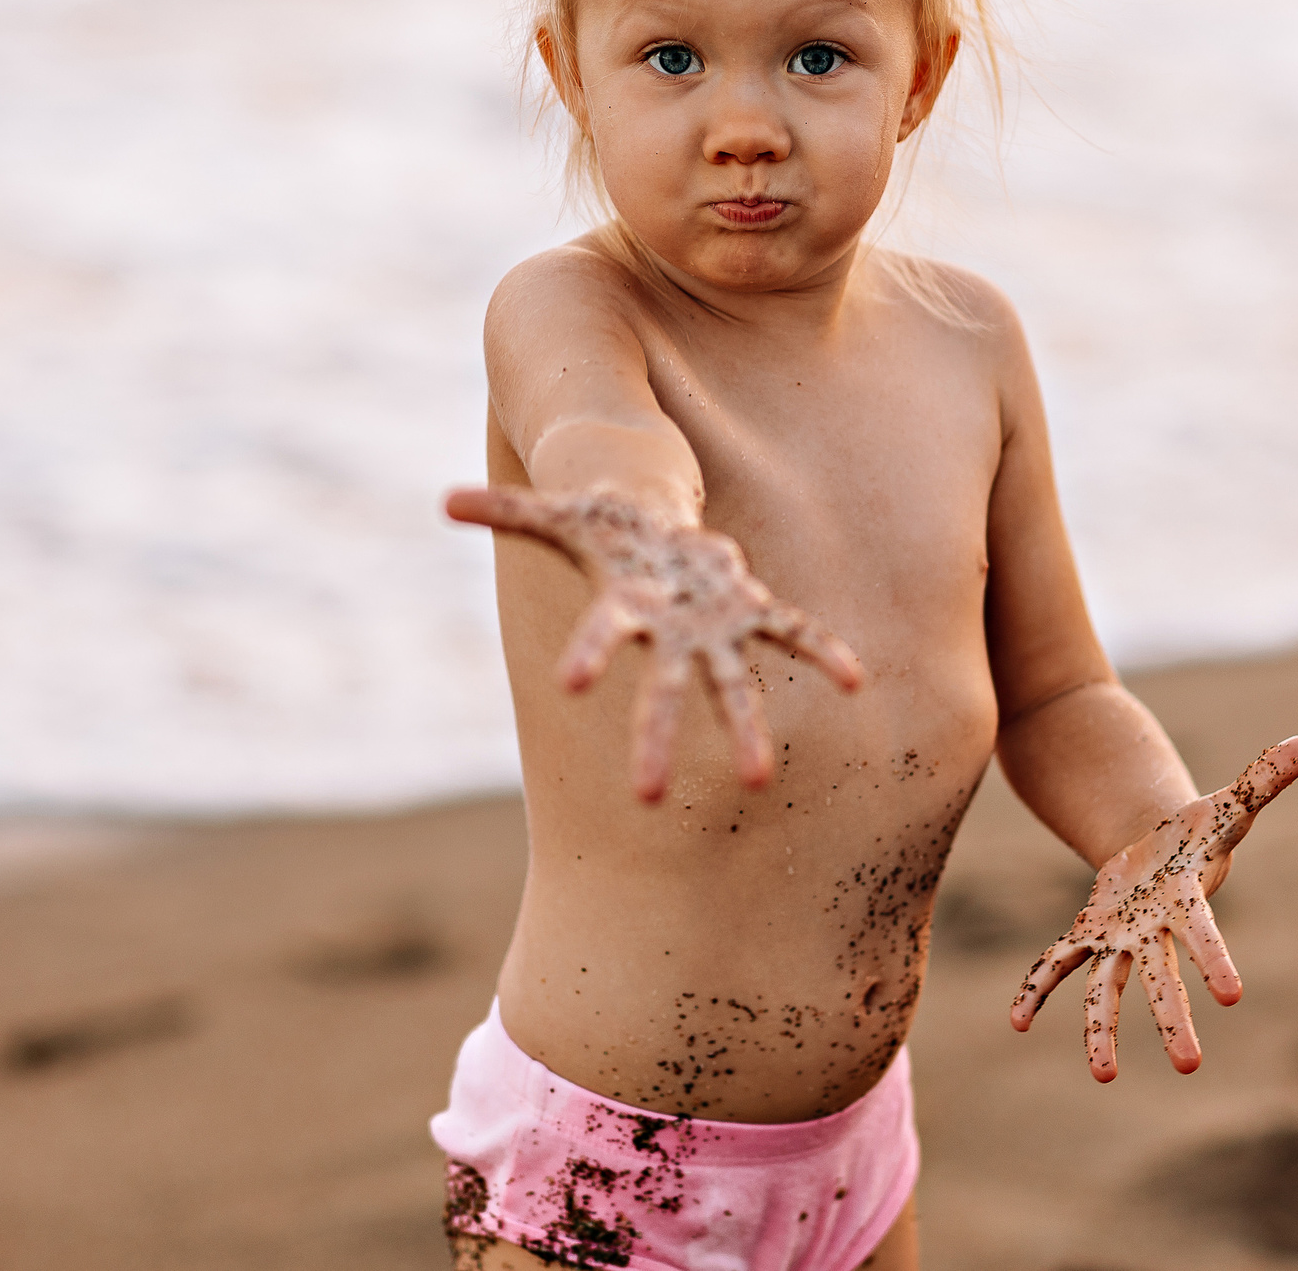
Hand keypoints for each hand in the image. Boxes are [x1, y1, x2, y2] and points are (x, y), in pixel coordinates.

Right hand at [445, 485, 864, 801]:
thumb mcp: (559, 510)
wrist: (652, 529)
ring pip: (732, 683)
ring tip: (758, 780)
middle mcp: (669, 631)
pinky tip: (854, 680)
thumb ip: (506, 510)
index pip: (602, 634)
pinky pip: (792, 631)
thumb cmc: (605, 528)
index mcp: (624, 606)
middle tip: (650, 795)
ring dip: (745, 728)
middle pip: (662, 689)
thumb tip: (442, 502)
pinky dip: (820, 651)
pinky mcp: (751, 609)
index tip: (573, 683)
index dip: (591, 651)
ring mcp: (713, 628)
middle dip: (657, 737)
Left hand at [1010, 736, 1297, 1080]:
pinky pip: (1057, 964)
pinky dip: (1037, 988)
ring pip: (1107, 988)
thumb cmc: (1200, 830)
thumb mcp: (1229, 801)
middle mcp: (1153, 932)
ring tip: (1102, 1075)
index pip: (1203, 934)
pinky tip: (1017, 1021)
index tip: (1231, 995)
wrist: (1162, 849)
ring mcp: (1119, 939)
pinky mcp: (1089, 934)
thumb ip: (1266, 777)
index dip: (1215, 959)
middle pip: (1162, 978)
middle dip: (1173, 1019)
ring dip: (1102, 1029)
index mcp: (1185, 904)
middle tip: (1188, 1066)